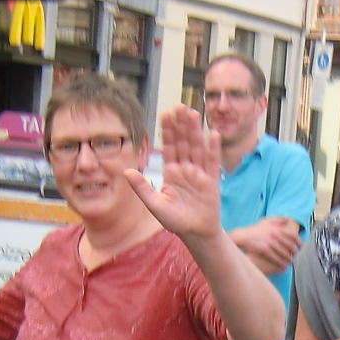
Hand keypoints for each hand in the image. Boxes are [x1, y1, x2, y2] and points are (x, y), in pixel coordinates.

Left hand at [125, 106, 224, 241]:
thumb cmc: (175, 220)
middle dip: (181, 125)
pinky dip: (213, 149)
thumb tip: (126, 172)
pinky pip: (213, 162)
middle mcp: (186, 169)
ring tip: (193, 114)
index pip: (169, 147)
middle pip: (183, 142)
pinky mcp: (212, 181)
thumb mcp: (155, 205)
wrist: (196, 233)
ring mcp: (200, 173)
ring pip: (197, 148)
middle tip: (179, 106)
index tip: (166, 114)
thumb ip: (142, 188)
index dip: (168, 131)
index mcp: (171, 172)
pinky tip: (213, 135)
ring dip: (196, 131)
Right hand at [232, 216, 301, 271]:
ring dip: (289, 258)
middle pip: (290, 245)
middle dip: (295, 251)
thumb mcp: (266, 220)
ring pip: (284, 253)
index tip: (301, 246)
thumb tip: (288, 219)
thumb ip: (278, 219)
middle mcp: (275, 235)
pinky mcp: (264, 249)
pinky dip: (281, 263)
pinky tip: (283, 266)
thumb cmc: (254, 229)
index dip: (299, 242)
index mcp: (277, 228)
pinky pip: (276, 258)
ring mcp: (270, 242)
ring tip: (290, 261)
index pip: (293, 235)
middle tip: (296, 255)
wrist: (242, 236)